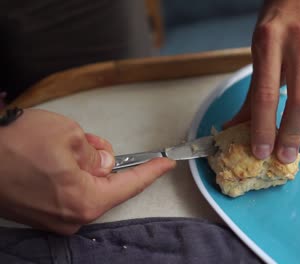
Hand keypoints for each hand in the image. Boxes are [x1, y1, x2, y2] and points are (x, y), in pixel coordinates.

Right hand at [0, 109, 175, 234]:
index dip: (151, 172)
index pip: (130, 185)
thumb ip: (95, 152)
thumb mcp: (69, 135)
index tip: (165, 165)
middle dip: (105, 162)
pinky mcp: (40, 214)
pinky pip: (68, 193)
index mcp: (84, 200)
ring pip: (86, 187)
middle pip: (106, 186)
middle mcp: (70, 217)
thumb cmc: (12, 145)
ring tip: (63, 147)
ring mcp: (54, 219)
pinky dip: (70, 175)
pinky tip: (54, 159)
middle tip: (91, 142)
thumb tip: (103, 163)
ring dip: (84, 166)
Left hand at [226, 0, 299, 162]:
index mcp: (270, 41)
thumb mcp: (258, 51)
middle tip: (284, 156)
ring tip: (296, 139)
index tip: (261, 152)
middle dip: (292, 135)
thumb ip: (251, 93)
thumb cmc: (278, 24)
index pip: (266, 94)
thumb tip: (233, 128)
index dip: (263, 128)